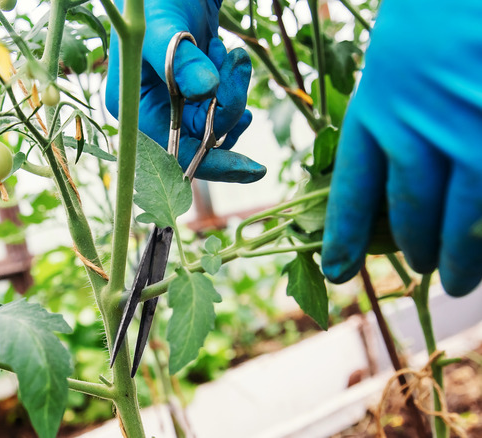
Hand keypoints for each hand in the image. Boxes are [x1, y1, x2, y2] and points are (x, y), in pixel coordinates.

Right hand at [104, 0, 264, 181]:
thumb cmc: (155, 0)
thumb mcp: (164, 27)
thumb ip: (181, 60)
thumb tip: (205, 90)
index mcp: (133, 108)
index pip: (174, 153)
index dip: (213, 162)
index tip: (252, 168)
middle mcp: (149, 112)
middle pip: (200, 139)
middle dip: (227, 108)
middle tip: (236, 64)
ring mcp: (171, 103)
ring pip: (214, 124)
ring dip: (233, 94)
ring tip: (230, 55)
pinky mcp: (190, 92)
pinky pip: (219, 110)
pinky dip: (234, 91)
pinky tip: (233, 65)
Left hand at [321, 0, 481, 295]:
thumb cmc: (435, 16)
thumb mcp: (396, 64)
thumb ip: (390, 122)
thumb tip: (386, 190)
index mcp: (378, 106)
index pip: (353, 190)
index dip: (343, 235)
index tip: (336, 269)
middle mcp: (424, 126)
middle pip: (415, 213)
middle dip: (418, 252)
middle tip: (423, 272)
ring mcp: (476, 131)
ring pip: (469, 220)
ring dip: (463, 258)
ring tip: (457, 279)